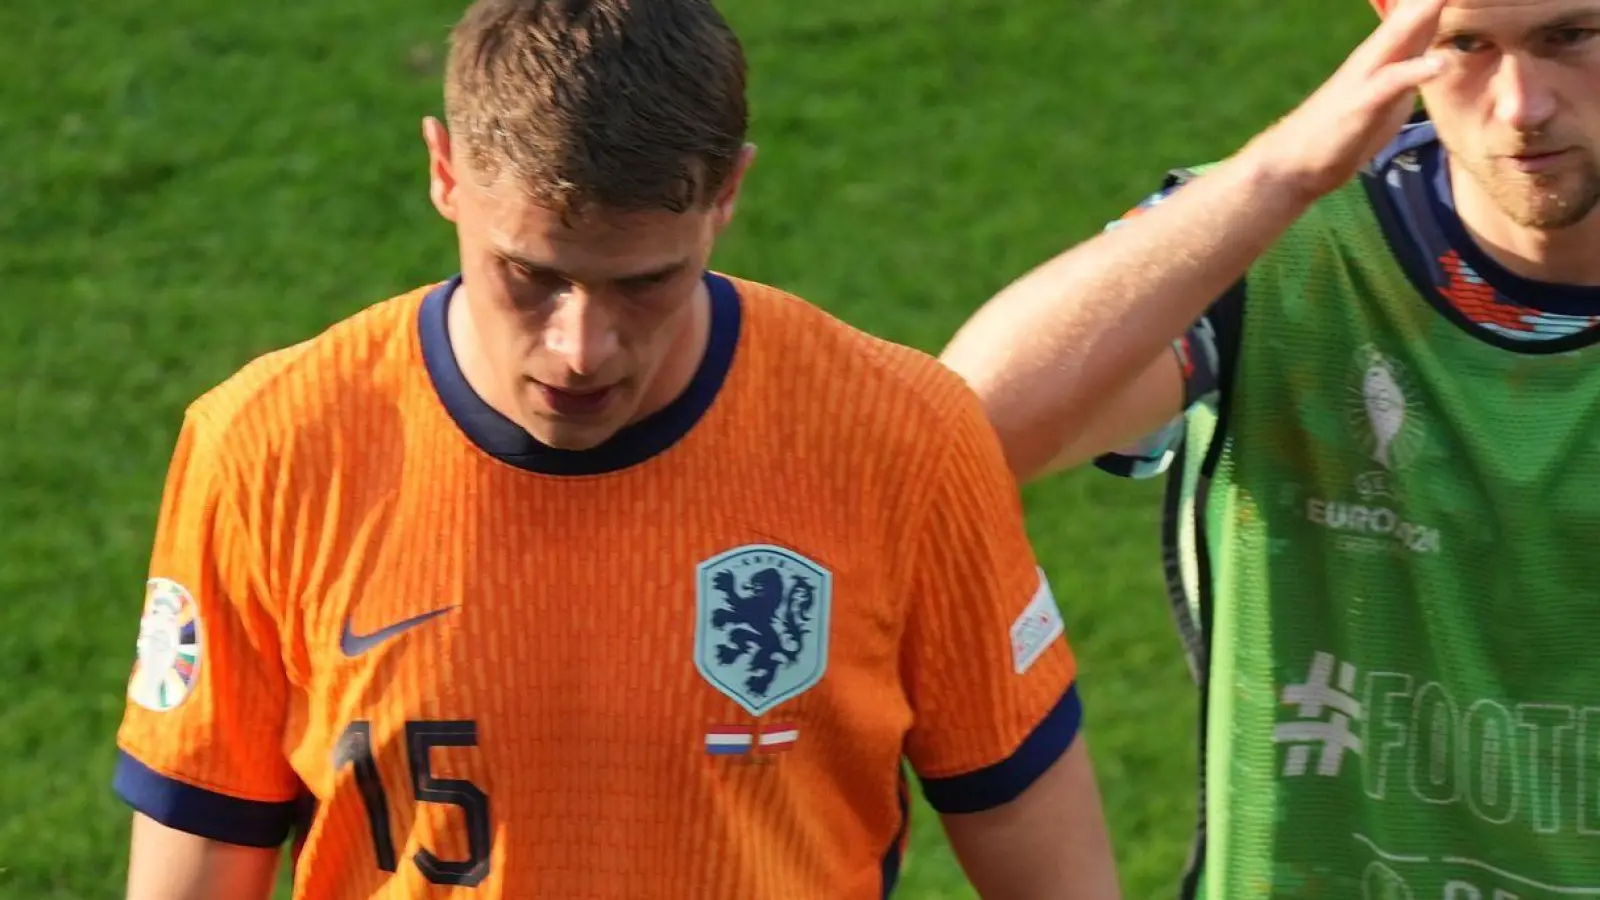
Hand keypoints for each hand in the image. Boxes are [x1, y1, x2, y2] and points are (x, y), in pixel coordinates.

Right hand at [1245, 0, 1446, 200]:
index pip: (1423, 11)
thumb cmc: (1340, 130)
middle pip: (1414, 11)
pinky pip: (1391, 84)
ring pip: (1401, 36)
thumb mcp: (1387, 94)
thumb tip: (1433, 54)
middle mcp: (1376, 55)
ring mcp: (1366, 78)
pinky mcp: (1362, 105)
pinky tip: (1439, 63)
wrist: (1295, 160)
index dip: (1440, 0)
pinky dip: (1415, 71)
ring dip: (1427, 12)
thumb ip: (1410, 69)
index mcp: (1387, 52)